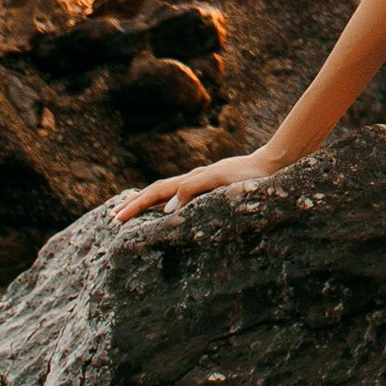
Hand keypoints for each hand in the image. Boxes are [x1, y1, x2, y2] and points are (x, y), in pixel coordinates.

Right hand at [110, 149, 285, 222]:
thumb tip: (167, 209)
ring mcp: (202, 184)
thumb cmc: (249, 176)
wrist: (273, 166)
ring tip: (130, 212)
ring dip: (147, 203)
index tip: (115, 220)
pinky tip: (165, 211)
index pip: (156, 193)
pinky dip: (164, 203)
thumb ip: (194, 190)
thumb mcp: (220, 181)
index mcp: (192, 180)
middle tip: (113, 218)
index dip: (135, 206)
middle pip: (157, 191)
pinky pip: (180, 197)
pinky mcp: (211, 189)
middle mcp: (194, 180)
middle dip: (134, 204)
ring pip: (167, 193)